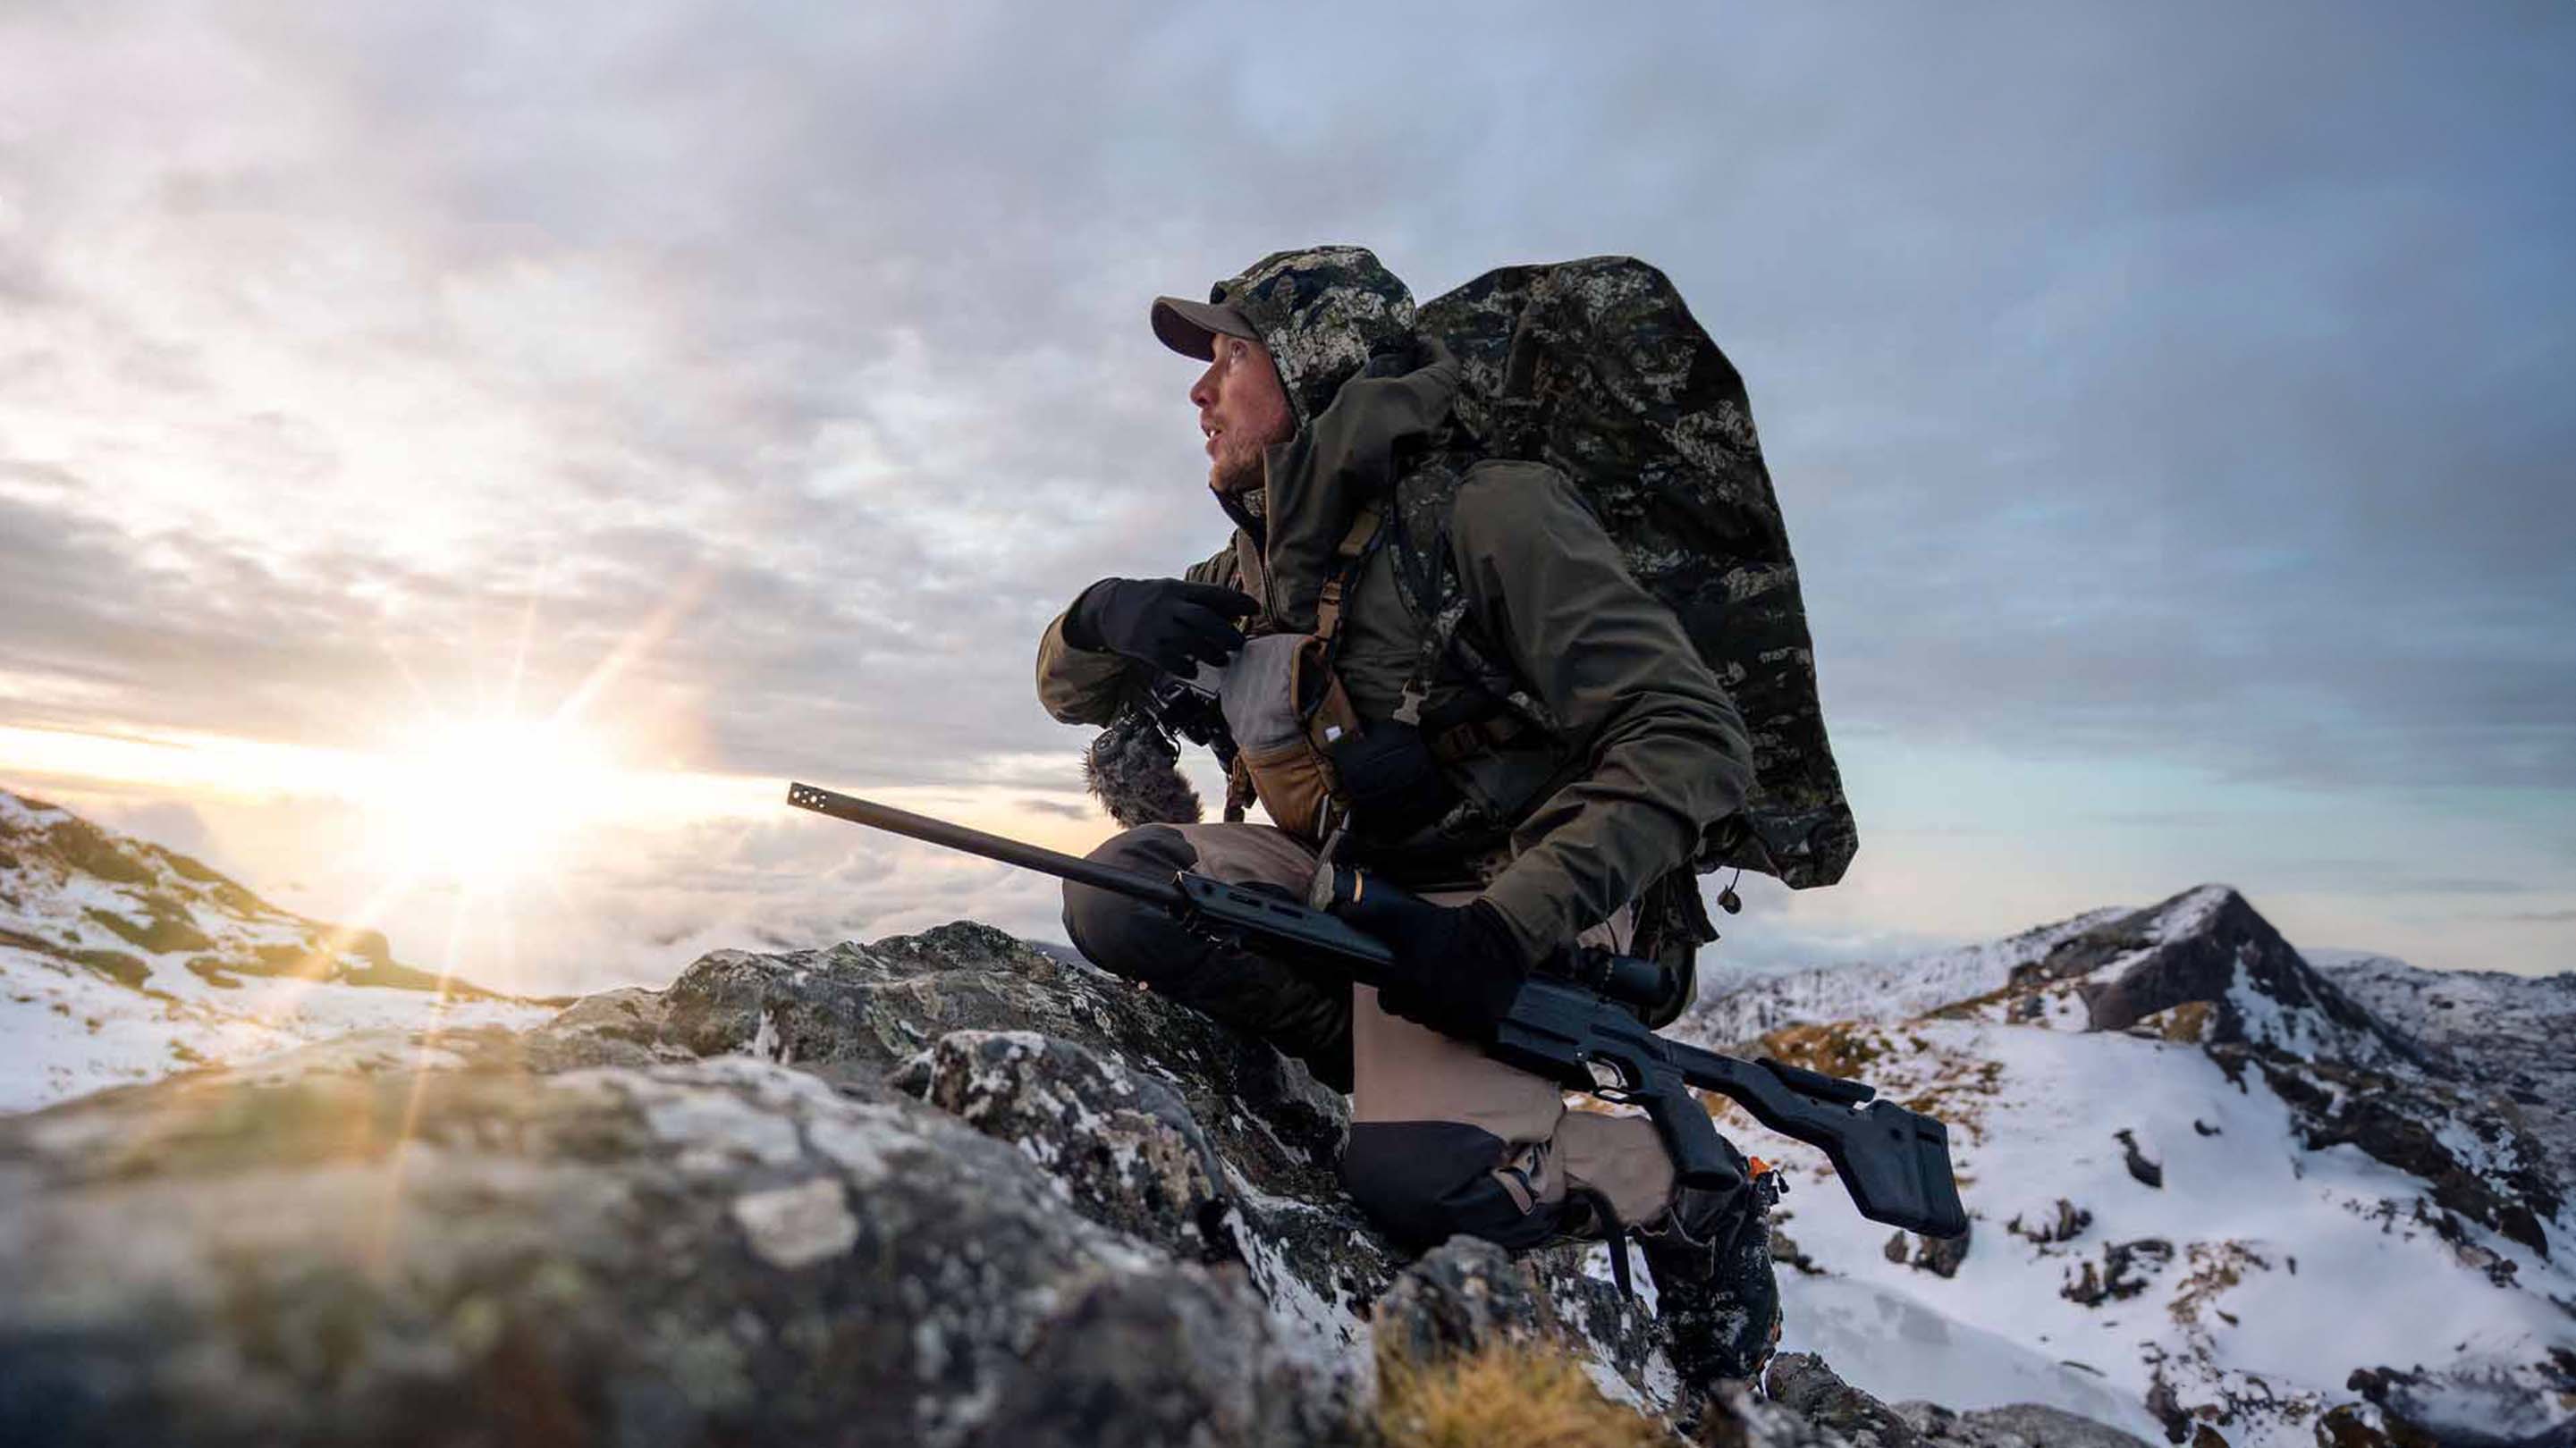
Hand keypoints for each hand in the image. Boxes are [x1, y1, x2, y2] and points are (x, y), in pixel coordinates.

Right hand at [1065, 577, 1255, 674]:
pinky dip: (1185, 667)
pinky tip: (1193, 670)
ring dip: (1210, 653)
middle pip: (1203, 619)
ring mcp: (1154, 627)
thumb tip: (1237, 613)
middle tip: (1239, 644)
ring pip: (1189, 642)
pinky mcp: (1143, 646)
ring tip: (1222, 660)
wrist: (1108, 608)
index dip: (1236, 601)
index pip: (1211, 593)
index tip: (1255, 609)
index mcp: (1177, 590)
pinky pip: (1169, 660)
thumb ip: (1202, 601)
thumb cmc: (1151, 601)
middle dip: (1226, 633)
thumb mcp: (1174, 592)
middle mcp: (1167, 606)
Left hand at [1325, 869, 1528, 1039]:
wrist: (1498, 936)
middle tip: (1429, 978)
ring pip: (1437, 1024)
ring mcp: (1457, 1016)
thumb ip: (1371, 918)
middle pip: (1413, 1014)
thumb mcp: (1404, 919)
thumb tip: (1344, 913)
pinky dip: (1462, 1017)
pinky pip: (1462, 1029)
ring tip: (1449, 985)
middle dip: (1416, 999)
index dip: (1394, 990)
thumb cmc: (1449, 929)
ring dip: (1439, 1010)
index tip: (1405, 978)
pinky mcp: (1479, 1022)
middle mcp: (1432, 1005)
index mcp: (1409, 984)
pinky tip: (1465, 996)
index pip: (1389, 1002)